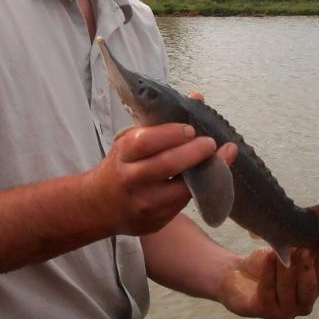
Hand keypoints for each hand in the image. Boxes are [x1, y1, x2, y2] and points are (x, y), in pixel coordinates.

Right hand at [85, 124, 221, 235]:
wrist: (99, 206)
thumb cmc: (121, 167)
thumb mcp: (131, 142)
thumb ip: (163, 123)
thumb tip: (197, 97)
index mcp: (123, 153)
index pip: (146, 141)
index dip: (171, 133)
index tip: (190, 129)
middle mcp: (131, 178)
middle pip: (166, 164)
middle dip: (194, 152)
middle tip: (210, 143)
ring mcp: (143, 202)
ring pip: (180, 189)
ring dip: (205, 174)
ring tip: (219, 159)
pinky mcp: (155, 220)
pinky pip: (183, 204)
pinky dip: (200, 190)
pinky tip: (210, 178)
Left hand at [219, 243, 318, 318]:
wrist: (236, 273)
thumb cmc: (267, 264)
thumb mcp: (285, 254)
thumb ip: (300, 251)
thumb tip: (313, 239)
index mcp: (311, 292)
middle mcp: (301, 306)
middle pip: (308, 289)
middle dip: (306, 269)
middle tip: (303, 250)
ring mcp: (283, 312)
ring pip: (287, 290)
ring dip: (285, 270)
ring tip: (282, 253)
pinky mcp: (263, 311)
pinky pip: (267, 291)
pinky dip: (269, 272)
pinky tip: (269, 257)